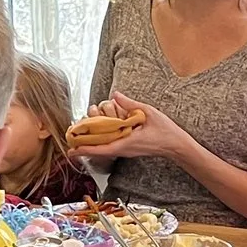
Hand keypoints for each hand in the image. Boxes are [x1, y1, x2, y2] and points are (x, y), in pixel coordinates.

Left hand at [70, 94, 185, 162]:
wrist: (176, 145)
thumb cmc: (165, 131)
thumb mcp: (149, 113)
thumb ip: (130, 104)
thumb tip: (114, 94)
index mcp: (127, 143)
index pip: (101, 148)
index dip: (85, 150)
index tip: (72, 150)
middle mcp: (124, 149)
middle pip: (99, 151)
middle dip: (83, 147)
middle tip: (70, 139)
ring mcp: (126, 150)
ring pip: (104, 150)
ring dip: (91, 145)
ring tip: (78, 138)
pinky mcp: (129, 148)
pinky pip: (111, 147)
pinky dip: (101, 142)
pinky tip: (96, 135)